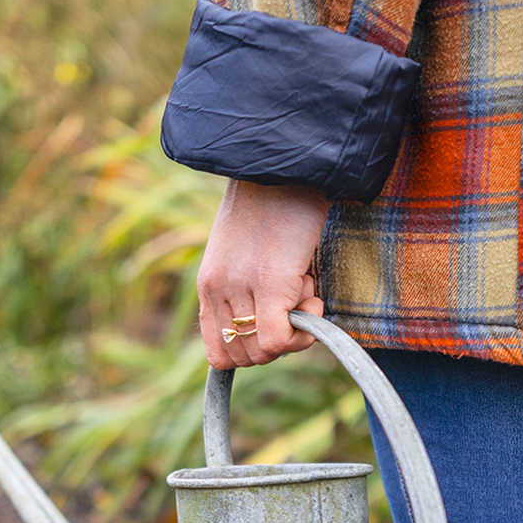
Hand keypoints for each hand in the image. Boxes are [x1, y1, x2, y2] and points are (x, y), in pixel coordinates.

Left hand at [196, 180, 330, 368]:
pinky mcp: (269, 283)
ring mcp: (240, 288)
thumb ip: (248, 286)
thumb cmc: (276, 203)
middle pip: (243, 358)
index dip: (254, 349)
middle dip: (276, 343)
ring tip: (304, 288)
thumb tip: (279, 320)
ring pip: (262, 353)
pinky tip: (314, 296)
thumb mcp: (247, 250)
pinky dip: (303, 332)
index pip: (218, 352)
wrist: (287, 164)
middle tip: (294, 303)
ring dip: (292, 332)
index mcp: (209, 284)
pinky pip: (278, 340)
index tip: (277, 322)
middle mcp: (217, 290)